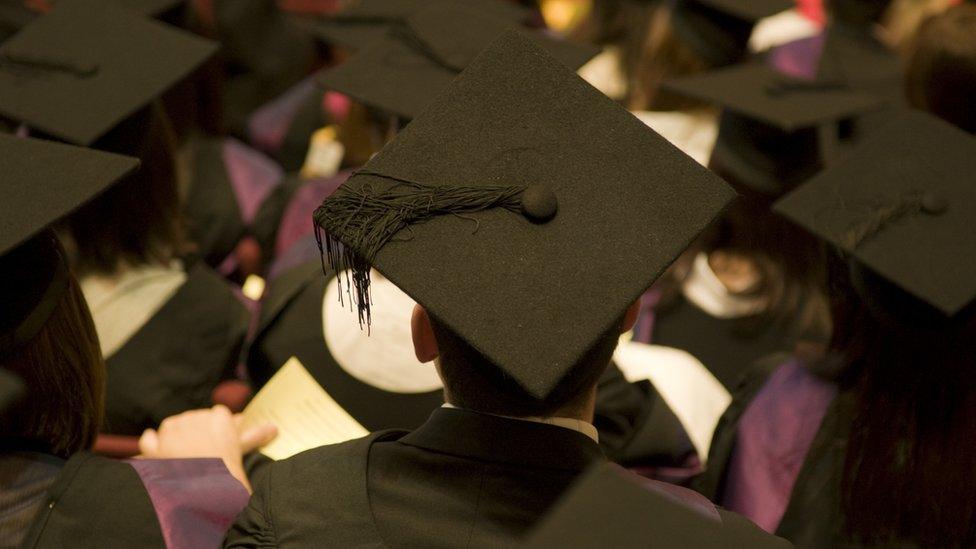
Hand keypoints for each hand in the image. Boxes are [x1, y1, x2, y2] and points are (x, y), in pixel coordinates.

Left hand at [139, 405, 276, 491]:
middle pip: (195, 418)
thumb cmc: (227, 470)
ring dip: (174, 435)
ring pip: (173, 425)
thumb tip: (275, 427)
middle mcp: (195, 418)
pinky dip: (152, 443)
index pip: (218, 414)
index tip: (220, 438)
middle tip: (202, 449)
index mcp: (219, 417)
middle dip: (196, 431)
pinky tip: (155, 445)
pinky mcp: (155, 446)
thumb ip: (256, 434)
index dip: (219, 427)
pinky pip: (150, 439)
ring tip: (181, 451)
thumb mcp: (242, 448)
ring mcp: (173, 431)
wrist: (203, 491)